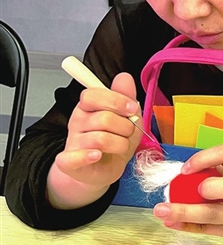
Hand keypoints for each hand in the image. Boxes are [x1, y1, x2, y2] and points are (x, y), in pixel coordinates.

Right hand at [53, 72, 142, 189]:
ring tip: (120, 146)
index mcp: (88, 106)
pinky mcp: (69, 162)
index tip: (132, 109)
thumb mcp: (127, 116)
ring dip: (120, 144)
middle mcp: (78, 121)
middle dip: (126, 127)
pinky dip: (87, 156)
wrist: (105, 168)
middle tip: (128, 132)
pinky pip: (73, 158)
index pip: (93, 95)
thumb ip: (126, 96)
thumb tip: (124, 77)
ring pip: (100, 139)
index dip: (116, 100)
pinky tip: (97, 155)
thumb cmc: (116, 140)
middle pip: (103, 118)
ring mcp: (72, 142)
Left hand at [152, 145, 222, 244]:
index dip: (204, 158)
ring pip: (214, 215)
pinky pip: (207, 229)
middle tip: (188, 189)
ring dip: (185, 212)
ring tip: (162, 210)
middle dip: (207, 188)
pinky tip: (171, 223)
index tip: (186, 168)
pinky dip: (187, 226)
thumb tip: (187, 171)